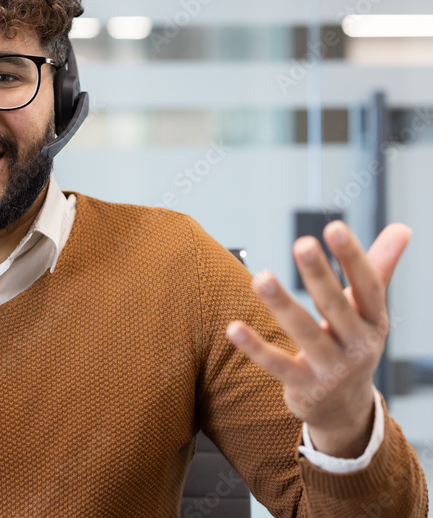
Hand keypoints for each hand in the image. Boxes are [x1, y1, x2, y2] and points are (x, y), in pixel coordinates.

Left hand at [225, 220, 410, 457]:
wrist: (346, 409)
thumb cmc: (351, 344)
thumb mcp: (367, 311)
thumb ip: (379, 268)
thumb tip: (402, 227)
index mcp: (375, 322)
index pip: (368, 286)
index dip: (353, 257)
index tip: (334, 227)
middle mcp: (358, 346)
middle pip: (336, 306)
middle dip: (319, 275)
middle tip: (302, 244)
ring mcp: (332, 369)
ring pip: (304, 332)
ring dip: (282, 304)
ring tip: (260, 277)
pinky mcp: (304, 387)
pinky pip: (277, 364)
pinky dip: (255, 347)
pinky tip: (233, 327)